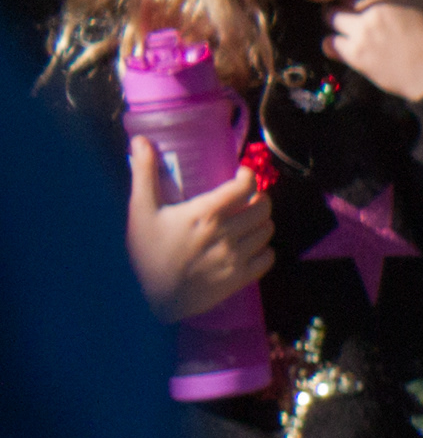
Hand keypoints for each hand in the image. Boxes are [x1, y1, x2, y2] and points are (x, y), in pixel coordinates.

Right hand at [125, 141, 272, 321]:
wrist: (147, 298)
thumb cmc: (143, 251)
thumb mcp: (140, 210)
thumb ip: (144, 173)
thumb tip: (141, 139)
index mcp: (204, 214)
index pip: (244, 187)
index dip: (248, 176)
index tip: (242, 174)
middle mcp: (225, 234)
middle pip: (263, 208)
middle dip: (259, 198)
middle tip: (248, 198)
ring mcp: (235, 258)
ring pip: (267, 231)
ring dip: (261, 222)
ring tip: (248, 220)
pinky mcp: (239, 279)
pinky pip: (267, 258)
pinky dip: (264, 249)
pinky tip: (250, 246)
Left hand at [317, 0, 422, 101]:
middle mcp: (373, 9)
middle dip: (343, 1)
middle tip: (349, 8)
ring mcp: (362, 32)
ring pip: (330, 18)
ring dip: (337, 20)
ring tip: (346, 26)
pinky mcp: (356, 55)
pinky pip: (330, 43)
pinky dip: (333, 43)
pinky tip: (344, 45)